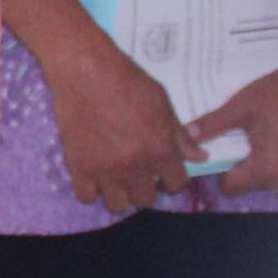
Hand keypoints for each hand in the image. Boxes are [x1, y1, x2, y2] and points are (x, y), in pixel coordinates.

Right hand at [42, 29, 191, 216]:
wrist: (86, 72)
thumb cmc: (128, 81)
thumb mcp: (163, 103)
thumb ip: (179, 135)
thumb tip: (199, 156)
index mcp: (161, 150)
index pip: (176, 184)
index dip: (170, 179)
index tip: (161, 173)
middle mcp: (136, 165)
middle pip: (145, 199)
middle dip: (144, 189)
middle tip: (137, 174)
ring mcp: (106, 169)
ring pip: (117, 205)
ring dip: (119, 194)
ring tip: (114, 179)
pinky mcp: (78, 166)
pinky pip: (86, 196)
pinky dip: (91, 190)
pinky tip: (93, 175)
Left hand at [191, 66, 277, 195]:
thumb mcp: (241, 107)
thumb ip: (212, 125)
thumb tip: (186, 134)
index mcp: (265, 168)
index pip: (232, 187)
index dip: (225, 172)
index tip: (229, 154)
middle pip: (256, 183)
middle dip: (251, 166)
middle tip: (256, 138)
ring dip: (274, 166)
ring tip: (277, 137)